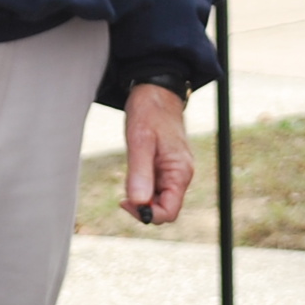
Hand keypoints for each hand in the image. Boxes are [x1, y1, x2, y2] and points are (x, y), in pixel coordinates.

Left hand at [122, 83, 194, 224]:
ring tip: (130, 172)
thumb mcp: (140, 140)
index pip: (168, 213)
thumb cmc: (150, 111)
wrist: (156, 90)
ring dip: (141, 194)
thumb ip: (140, 173)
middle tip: (124, 192)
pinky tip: (134, 169)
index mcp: (180, 172)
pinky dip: (142, 184)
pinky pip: (155, 186)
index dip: (147, 214)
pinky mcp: (166, 165)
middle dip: (143, 206)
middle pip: (164, 209)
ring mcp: (174, 171)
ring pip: (158, 199)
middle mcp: (180, 175)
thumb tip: (139, 203)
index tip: (126, 201)